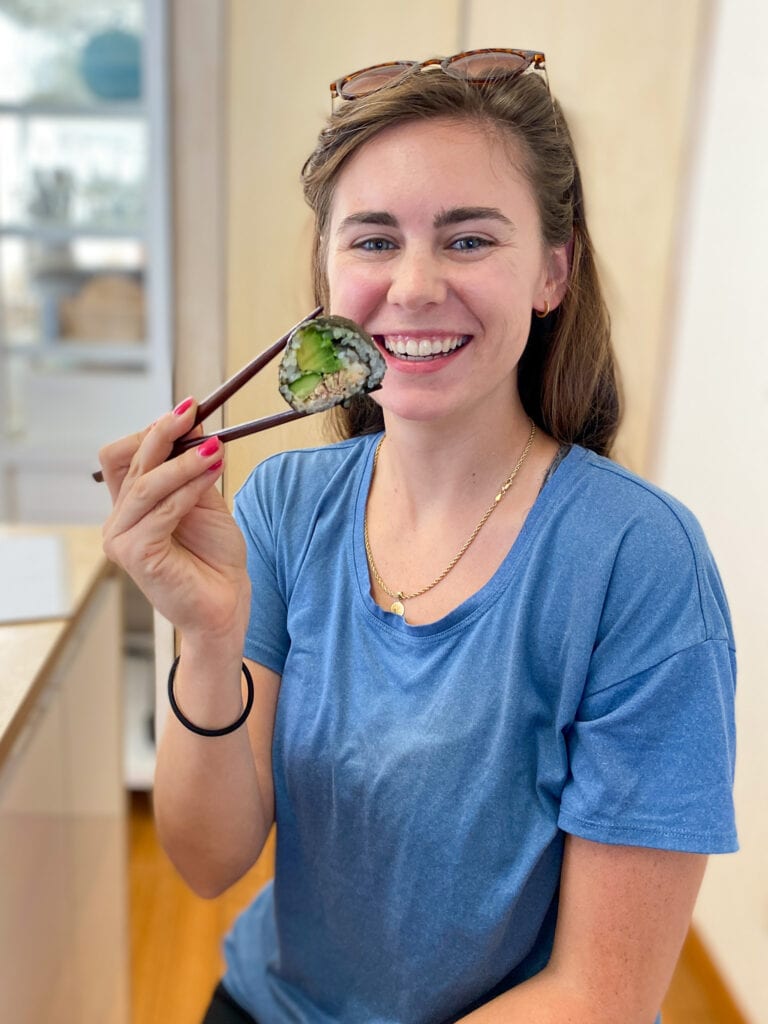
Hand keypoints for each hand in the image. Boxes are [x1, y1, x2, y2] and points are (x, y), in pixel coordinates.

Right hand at [99, 399, 250, 643]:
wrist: (225, 605)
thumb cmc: (215, 558)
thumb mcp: (204, 500)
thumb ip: (193, 466)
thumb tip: (191, 421)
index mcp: (129, 506)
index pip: (121, 456)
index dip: (150, 432)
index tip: (186, 412)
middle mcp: (118, 521)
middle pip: (132, 464)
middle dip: (164, 434)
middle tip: (192, 411)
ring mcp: (121, 539)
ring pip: (147, 485)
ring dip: (184, 462)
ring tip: (216, 449)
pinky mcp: (135, 554)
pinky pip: (161, 512)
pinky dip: (188, 490)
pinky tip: (212, 474)